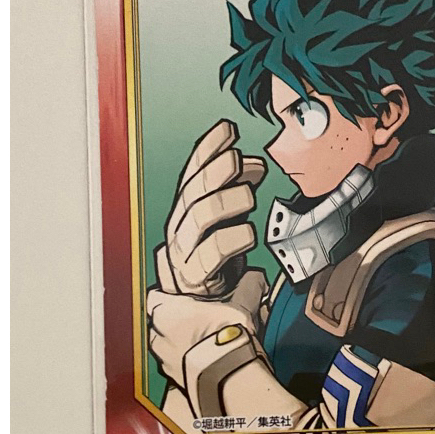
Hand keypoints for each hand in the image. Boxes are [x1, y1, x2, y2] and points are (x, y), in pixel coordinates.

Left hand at [147, 270, 268, 387]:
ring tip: (205, 340)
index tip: (185, 293)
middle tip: (199, 315)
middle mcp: (159, 336)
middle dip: (177, 319)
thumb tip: (254, 277)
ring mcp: (165, 361)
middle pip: (161, 322)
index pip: (157, 295)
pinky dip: (189, 362)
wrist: (228, 377)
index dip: (171, 294)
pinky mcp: (176, 380)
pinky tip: (207, 360)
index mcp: (166, 311)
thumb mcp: (241, 303)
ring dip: (181, 343)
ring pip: (167, 346)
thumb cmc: (224, 338)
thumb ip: (246, 286)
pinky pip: (178, 367)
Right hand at [160, 119, 266, 297]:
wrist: (201, 303)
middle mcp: (180, 226)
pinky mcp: (196, 276)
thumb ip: (238, 189)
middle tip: (236, 158)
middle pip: (192, 192)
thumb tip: (254, 165)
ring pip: (198, 218)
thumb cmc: (214, 257)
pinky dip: (231, 239)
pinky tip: (248, 232)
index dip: (209, 148)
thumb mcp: (228, 217)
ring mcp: (185, 251)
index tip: (228, 129)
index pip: (193, 171)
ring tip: (248, 195)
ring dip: (224, 200)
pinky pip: (211, 254)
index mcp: (186, 208)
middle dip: (214, 170)